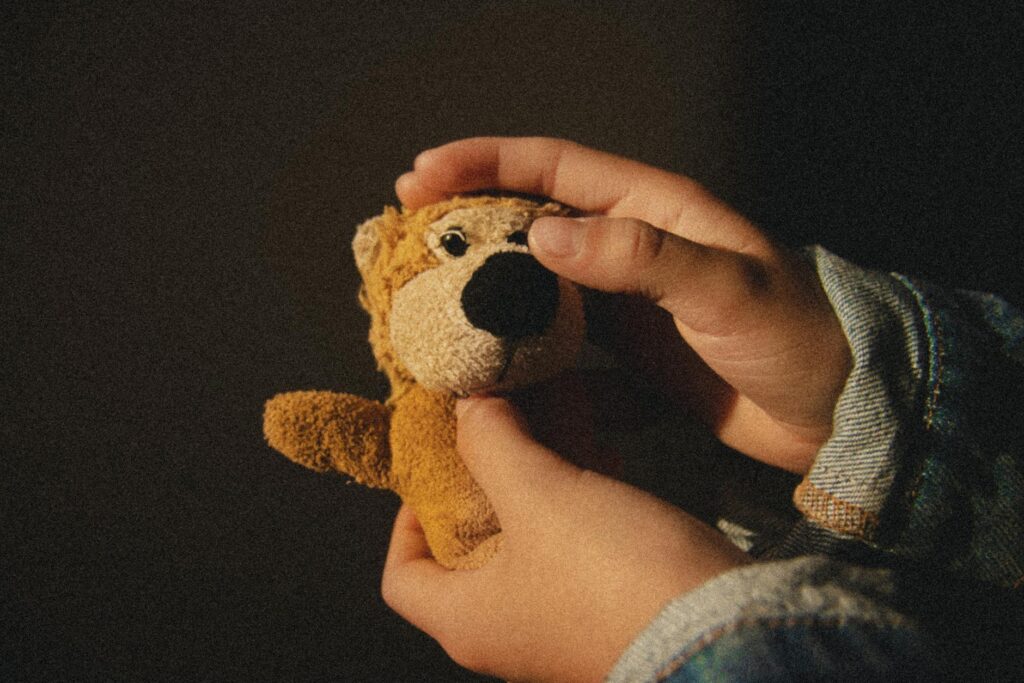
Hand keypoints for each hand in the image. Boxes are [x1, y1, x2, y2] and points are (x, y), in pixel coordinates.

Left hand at [381, 396, 748, 682]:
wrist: (723, 634)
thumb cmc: (611, 576)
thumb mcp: (539, 496)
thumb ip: (492, 444)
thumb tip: (466, 406)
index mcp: (468, 619)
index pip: (400, 578)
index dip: (403, 521)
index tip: (433, 470)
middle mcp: (507, 630)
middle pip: (467, 551)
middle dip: (478, 482)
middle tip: (492, 429)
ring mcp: (560, 622)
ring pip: (527, 539)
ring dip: (531, 480)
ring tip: (545, 420)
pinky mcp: (609, 606)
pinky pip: (574, 545)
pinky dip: (574, 498)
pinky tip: (598, 449)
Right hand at [397, 137, 851, 473]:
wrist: (839, 413)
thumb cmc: (798, 338)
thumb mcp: (726, 287)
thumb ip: (640, 257)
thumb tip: (542, 239)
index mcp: (653, 209)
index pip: (553, 168)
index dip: (484, 164)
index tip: (421, 176)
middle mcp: (630, 248)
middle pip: (530, 222)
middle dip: (466, 225)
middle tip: (405, 242)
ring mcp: (625, 304)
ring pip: (536, 287)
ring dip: (485, 294)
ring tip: (429, 308)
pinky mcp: (628, 355)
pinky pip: (558, 345)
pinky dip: (522, 353)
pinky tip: (488, 370)